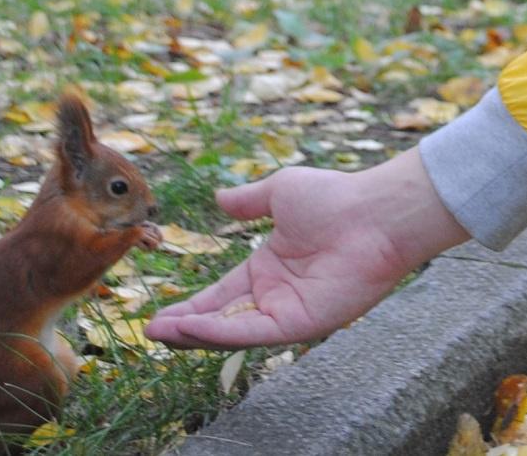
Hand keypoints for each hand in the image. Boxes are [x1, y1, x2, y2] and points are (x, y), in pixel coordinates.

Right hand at [146, 151, 468, 349]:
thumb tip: (219, 198)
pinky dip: (221, 333)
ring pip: (232, 332)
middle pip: (221, 320)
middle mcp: (275, 295)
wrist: (375, 211)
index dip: (191, 306)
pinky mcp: (302, 324)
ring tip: (161, 332)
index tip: (159, 314)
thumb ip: (248, 201)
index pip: (220, 295)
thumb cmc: (336, 197)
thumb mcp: (279, 193)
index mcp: (268, 268)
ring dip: (195, 334)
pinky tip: (192, 327)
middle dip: (185, 328)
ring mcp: (288, 311)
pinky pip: (254, 333)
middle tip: (151, 331)